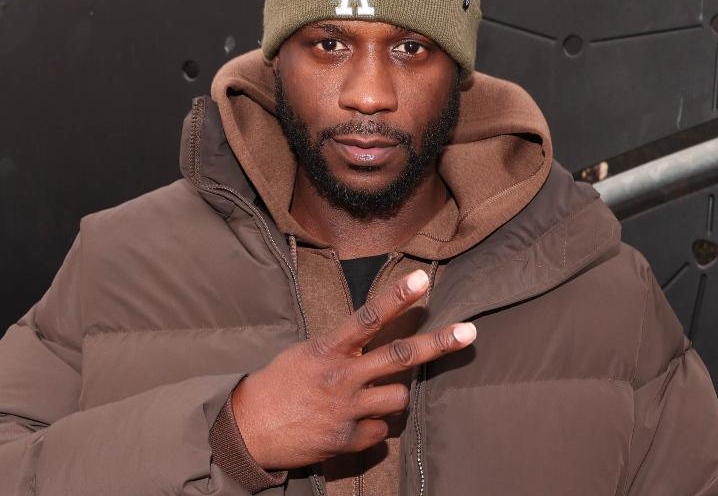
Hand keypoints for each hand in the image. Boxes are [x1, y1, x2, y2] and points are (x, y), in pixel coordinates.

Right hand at [231, 269, 475, 469]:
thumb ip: (343, 347)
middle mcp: (342, 376)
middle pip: (401, 356)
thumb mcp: (306, 353)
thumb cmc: (279, 385)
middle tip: (469, 332)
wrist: (248, 429)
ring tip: (367, 398)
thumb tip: (377, 341)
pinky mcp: (347, 439)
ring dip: (391, 397)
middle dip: (440, 343)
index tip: (423, 279)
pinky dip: (372, 428)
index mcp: (329, 349)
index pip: (369, 317)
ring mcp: (347, 409)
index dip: (397, 297)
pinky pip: (381, 431)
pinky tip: (350, 424)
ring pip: (399, 397)